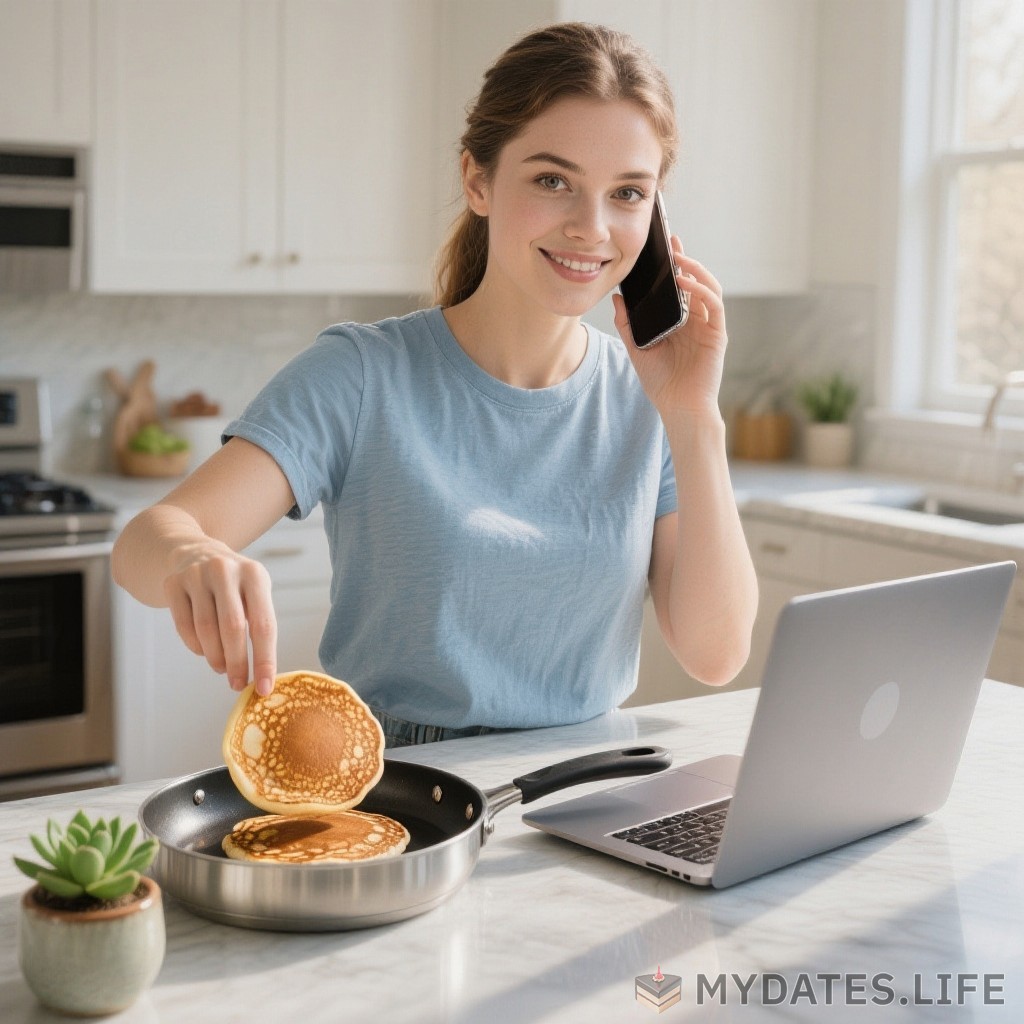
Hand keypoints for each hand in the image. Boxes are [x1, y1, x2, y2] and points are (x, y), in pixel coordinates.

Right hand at [162, 540, 276, 695]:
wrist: (196, 553)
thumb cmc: (234, 585)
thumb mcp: (254, 593)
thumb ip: (259, 626)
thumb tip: (263, 675)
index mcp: (255, 575)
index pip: (263, 624)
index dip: (265, 660)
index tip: (265, 688)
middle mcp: (226, 570)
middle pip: (233, 628)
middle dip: (237, 663)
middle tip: (238, 684)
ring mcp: (197, 574)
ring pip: (206, 630)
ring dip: (215, 657)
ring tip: (222, 668)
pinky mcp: (173, 583)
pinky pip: (184, 626)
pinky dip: (196, 646)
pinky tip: (204, 651)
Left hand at [613, 237, 727, 419]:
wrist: (679, 409)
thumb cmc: (662, 384)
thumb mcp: (637, 350)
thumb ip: (628, 324)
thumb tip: (617, 298)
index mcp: (680, 323)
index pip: (679, 288)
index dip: (674, 266)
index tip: (663, 247)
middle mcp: (697, 321)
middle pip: (695, 281)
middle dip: (685, 259)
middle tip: (671, 242)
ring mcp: (709, 326)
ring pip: (708, 287)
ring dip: (695, 270)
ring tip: (678, 258)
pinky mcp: (717, 334)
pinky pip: (714, 305)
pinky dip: (701, 289)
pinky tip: (685, 282)